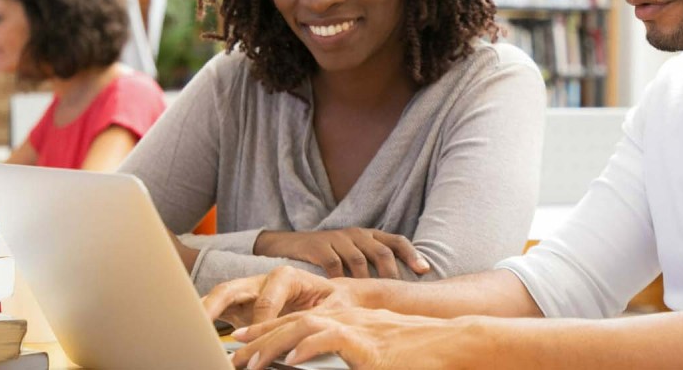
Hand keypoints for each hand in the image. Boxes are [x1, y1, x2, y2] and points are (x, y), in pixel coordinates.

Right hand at [203, 266, 360, 326]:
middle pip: (231, 289)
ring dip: (202, 313)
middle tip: (198, 326)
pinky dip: (206, 322)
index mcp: (286, 276)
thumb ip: (317, 319)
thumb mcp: (334, 308)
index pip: (266, 301)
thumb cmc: (336, 300)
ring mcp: (249, 291)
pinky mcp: (241, 306)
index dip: (259, 323)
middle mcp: (262, 280)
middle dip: (211, 307)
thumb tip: (307, 336)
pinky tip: (197, 336)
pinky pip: (219, 311)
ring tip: (189, 331)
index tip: (256, 344)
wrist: (335, 296)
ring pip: (219, 298)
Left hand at [228, 307, 478, 369]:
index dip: (268, 330)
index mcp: (345, 319)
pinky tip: (290, 363)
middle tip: (234, 353)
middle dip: (260, 338)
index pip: (298, 320)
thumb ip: (346, 356)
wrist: (448, 343)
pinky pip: (330, 339)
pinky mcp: (366, 341)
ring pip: (304, 327)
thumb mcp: (373, 353)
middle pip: (293, 321)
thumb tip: (313, 365)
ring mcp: (356, 326)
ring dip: (274, 344)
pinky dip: (308, 349)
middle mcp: (346, 317)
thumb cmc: (415, 353)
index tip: (243, 342)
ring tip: (251, 363)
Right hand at [255, 228, 429, 278]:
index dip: (412, 254)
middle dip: (392, 273)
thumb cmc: (327, 254)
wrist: (289, 245)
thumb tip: (397, 287)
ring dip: (367, 280)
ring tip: (374, 299)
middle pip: (381, 251)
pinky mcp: (318, 246)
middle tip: (398, 293)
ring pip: (359, 260)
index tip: (425, 270)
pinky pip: (334, 264)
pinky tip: (345, 293)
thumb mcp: (352, 253)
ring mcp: (337, 238)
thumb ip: (371, 263)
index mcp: (368, 235)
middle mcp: (356, 234)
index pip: (396, 241)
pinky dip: (341, 279)